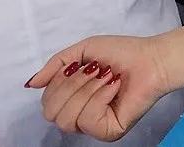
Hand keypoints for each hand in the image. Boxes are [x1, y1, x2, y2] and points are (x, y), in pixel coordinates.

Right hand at [26, 35, 169, 141]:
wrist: (152, 57)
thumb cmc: (123, 53)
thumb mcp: (82, 51)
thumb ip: (55, 66)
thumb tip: (31, 84)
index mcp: (74, 100)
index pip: (46, 103)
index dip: (58, 82)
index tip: (80, 65)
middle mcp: (82, 116)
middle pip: (51, 113)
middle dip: (72, 86)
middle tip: (95, 70)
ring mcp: (95, 126)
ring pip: (67, 119)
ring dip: (87, 90)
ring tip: (107, 77)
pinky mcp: (109, 132)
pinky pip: (89, 120)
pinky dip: (101, 97)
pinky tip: (115, 87)